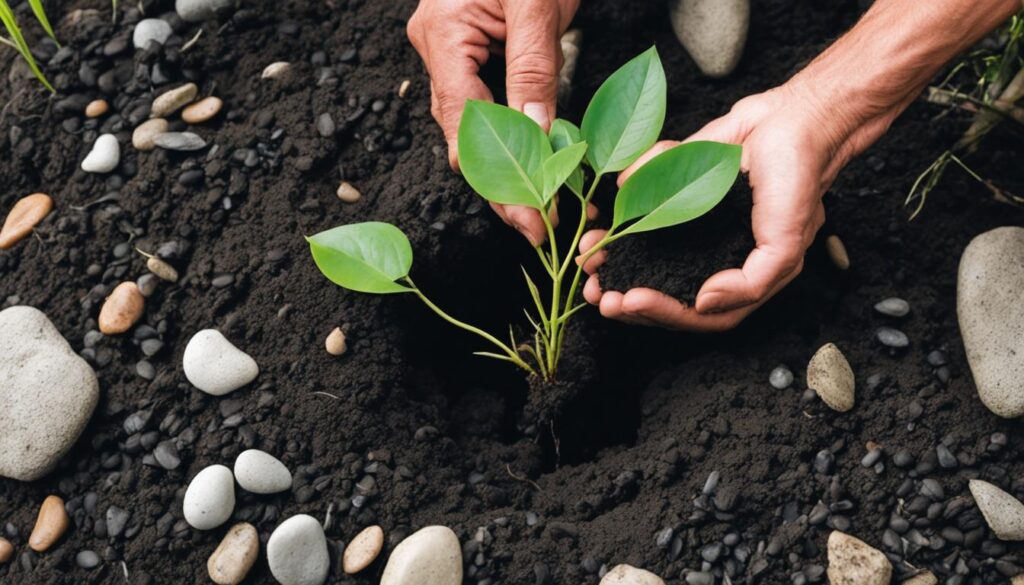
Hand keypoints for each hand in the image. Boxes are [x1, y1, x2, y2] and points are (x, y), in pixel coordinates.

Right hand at [407, 0, 579, 245]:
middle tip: (544, 226)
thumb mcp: (540, 5)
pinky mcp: (470, 50)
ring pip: (474, 125)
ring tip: (547, 205)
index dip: (498, 181)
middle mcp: (436, 48)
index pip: (464, 127)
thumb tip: (536, 138)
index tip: (534, 219)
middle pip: (464, 135)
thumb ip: (535, 71)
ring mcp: (449, 50)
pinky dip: (513, 137)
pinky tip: (537, 164)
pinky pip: (485, 104)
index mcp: (443, 35)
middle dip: (504, 185)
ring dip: (510, 167)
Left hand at [578, 82, 855, 331]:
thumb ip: (750, 283)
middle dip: (628, 296)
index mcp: (737, 276)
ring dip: (615, 259)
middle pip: (665, 289)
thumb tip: (702, 303)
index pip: (695, 312)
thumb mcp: (787, 243)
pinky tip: (605, 210)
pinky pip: (643, 204)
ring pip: (646, 252)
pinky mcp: (676, 189)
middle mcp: (711, 255)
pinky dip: (621, 209)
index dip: (661, 313)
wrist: (795, 118)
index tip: (629, 299)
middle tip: (597, 294)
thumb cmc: (798, 182)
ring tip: (589, 259)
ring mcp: (691, 224)